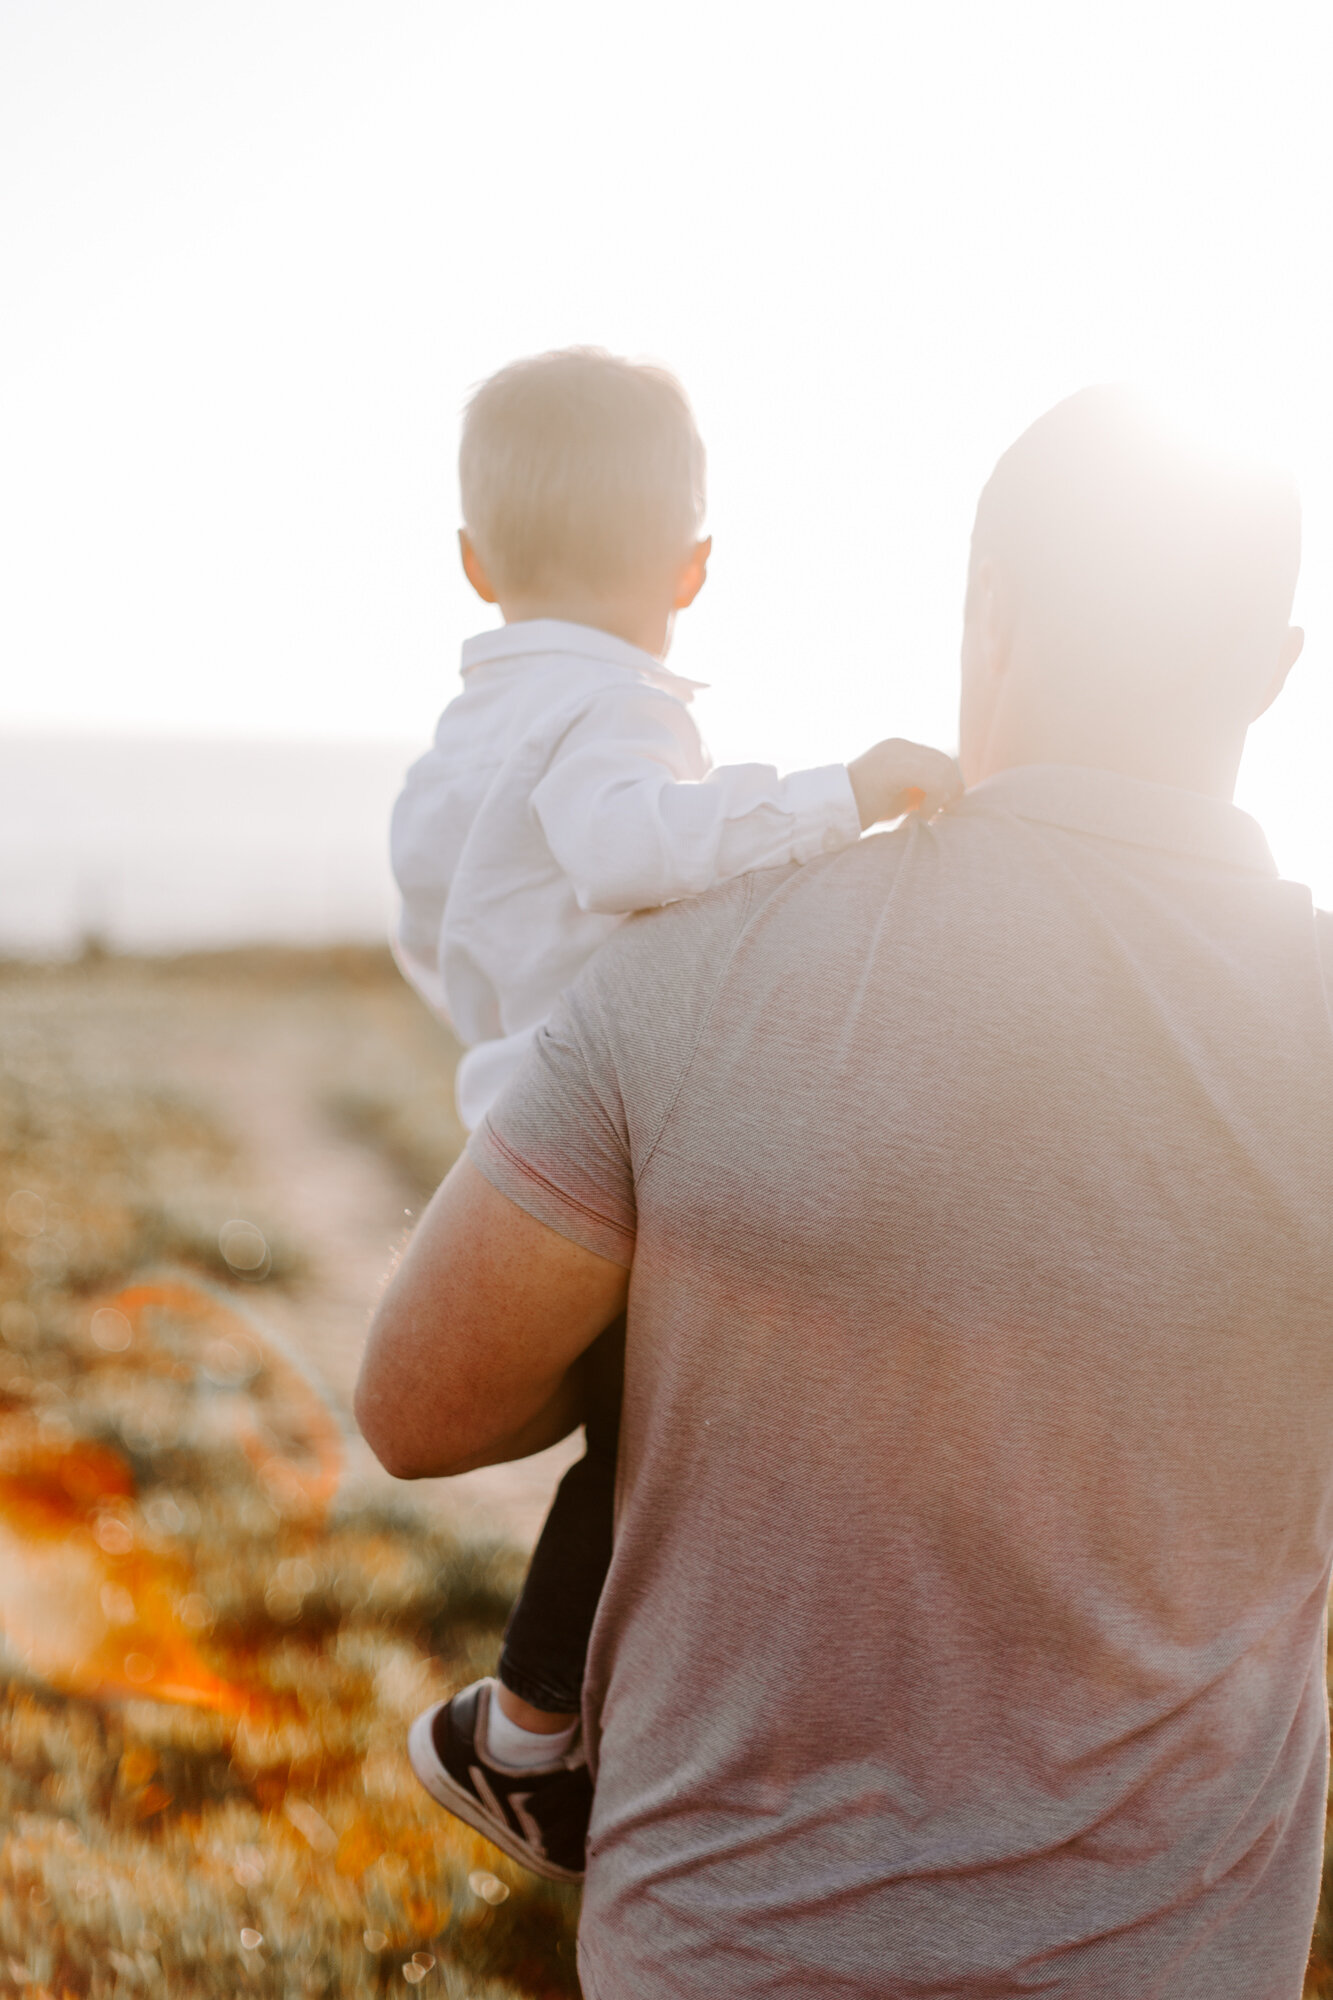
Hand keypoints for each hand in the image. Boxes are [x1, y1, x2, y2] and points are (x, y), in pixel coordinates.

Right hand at [847, 739, 962, 830]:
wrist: (830, 809)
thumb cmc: (860, 808)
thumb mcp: (896, 795)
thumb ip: (919, 789)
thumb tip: (948, 796)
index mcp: (898, 748)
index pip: (938, 758)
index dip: (947, 783)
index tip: (942, 807)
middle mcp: (900, 745)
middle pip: (944, 761)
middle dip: (950, 788)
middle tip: (943, 812)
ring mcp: (897, 753)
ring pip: (942, 769)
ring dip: (942, 796)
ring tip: (927, 815)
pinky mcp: (896, 768)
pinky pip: (933, 781)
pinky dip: (933, 801)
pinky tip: (920, 815)